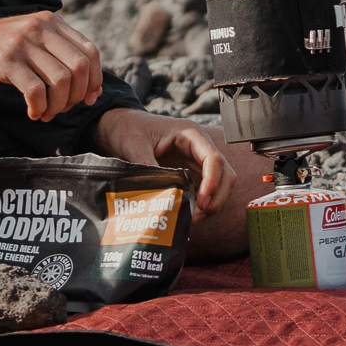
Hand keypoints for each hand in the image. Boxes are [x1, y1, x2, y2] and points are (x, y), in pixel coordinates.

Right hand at [0, 12, 101, 120]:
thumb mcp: (30, 41)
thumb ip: (58, 54)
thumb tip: (92, 88)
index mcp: (51, 22)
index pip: (90, 51)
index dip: (96, 79)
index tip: (89, 99)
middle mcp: (40, 28)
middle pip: (80, 67)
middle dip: (78, 95)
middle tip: (63, 109)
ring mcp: (23, 43)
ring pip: (60, 80)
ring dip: (57, 105)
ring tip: (45, 113)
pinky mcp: (6, 61)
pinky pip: (36, 90)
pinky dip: (39, 107)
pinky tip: (32, 112)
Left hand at [95, 107, 235, 219]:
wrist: (121, 127)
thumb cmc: (130, 128)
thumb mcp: (134, 144)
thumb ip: (146, 165)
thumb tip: (156, 193)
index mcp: (190, 134)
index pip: (213, 158)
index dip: (212, 181)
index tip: (202, 201)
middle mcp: (199, 148)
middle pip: (225, 174)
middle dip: (217, 196)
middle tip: (200, 214)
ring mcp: (195, 162)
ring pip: (218, 185)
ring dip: (211, 203)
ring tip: (192, 218)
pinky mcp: (189, 174)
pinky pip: (203, 191)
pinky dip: (200, 205)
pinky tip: (187, 214)